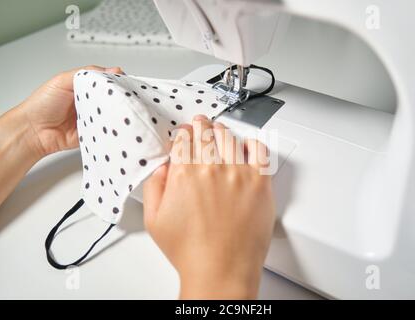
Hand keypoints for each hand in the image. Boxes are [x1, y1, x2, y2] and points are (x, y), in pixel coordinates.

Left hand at [0, 65, 121, 205]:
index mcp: (85, 87)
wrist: (32, 131)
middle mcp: (90, 102)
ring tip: (123, 111)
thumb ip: (87, 73)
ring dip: (117, 115)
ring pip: (112, 115)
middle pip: (112, 99)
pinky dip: (111, 129)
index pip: (107, 82)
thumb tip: (112, 71)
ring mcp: (93, 119)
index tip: (127, 82)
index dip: (117, 82)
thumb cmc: (42, 104)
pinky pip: (107, 131)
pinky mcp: (94, 134)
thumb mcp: (63, 80)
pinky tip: (116, 126)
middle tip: (127, 98)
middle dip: (120, 99)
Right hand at [143, 115, 275, 298]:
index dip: (182, 133)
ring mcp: (238, 173)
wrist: (221, 270)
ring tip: (219, 130)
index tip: (184, 133)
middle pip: (205, 133)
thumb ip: (154, 187)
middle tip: (200, 123)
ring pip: (229, 137)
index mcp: (184, 174)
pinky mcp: (260, 182)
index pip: (183, 140)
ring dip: (222, 129)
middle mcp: (211, 169)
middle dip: (200, 125)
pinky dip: (252, 143)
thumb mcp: (155, 220)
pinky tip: (246, 145)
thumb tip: (162, 168)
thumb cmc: (191, 251)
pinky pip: (260, 151)